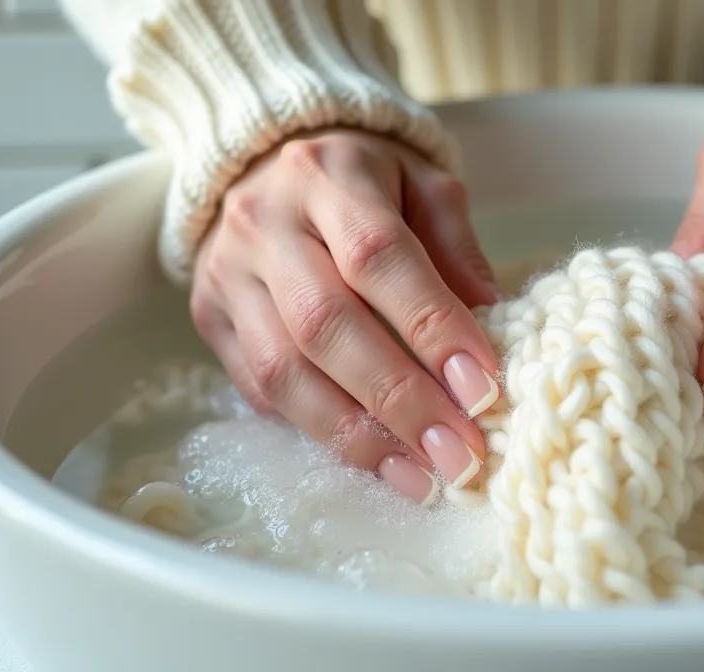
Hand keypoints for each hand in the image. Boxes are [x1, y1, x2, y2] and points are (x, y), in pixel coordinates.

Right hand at [189, 129, 501, 503]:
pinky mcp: (212, 319)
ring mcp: (227, 274)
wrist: (264, 163)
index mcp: (328, 176)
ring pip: (283, 370)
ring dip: (357, 434)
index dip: (431, 325)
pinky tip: (374, 458)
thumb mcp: (423, 183)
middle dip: (399, 399)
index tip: (482, 387)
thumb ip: (456, 244)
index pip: (378, 255)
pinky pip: (258, 389)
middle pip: (326, 324)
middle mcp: (265, 223)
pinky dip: (319, 431)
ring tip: (420, 476)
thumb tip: (492, 316)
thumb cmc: (365, 182)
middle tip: (458, 453)